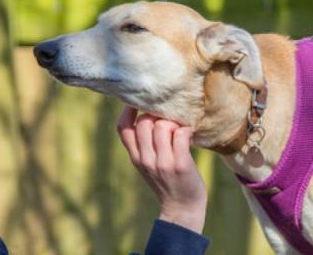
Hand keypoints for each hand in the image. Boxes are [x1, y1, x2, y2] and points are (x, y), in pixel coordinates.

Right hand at [117, 106, 207, 232]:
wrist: (182, 209)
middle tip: (170, 124)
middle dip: (157, 117)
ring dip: (174, 123)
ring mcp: (162, 162)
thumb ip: (145, 146)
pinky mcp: (179, 164)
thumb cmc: (168, 183)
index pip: (123, 128)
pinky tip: (189, 136)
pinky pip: (180, 135)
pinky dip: (186, 130)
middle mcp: (146, 159)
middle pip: (143, 123)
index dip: (128, 111)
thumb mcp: (148, 165)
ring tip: (180, 132)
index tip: (139, 104)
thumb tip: (148, 116)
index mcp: (136, 157)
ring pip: (162, 126)